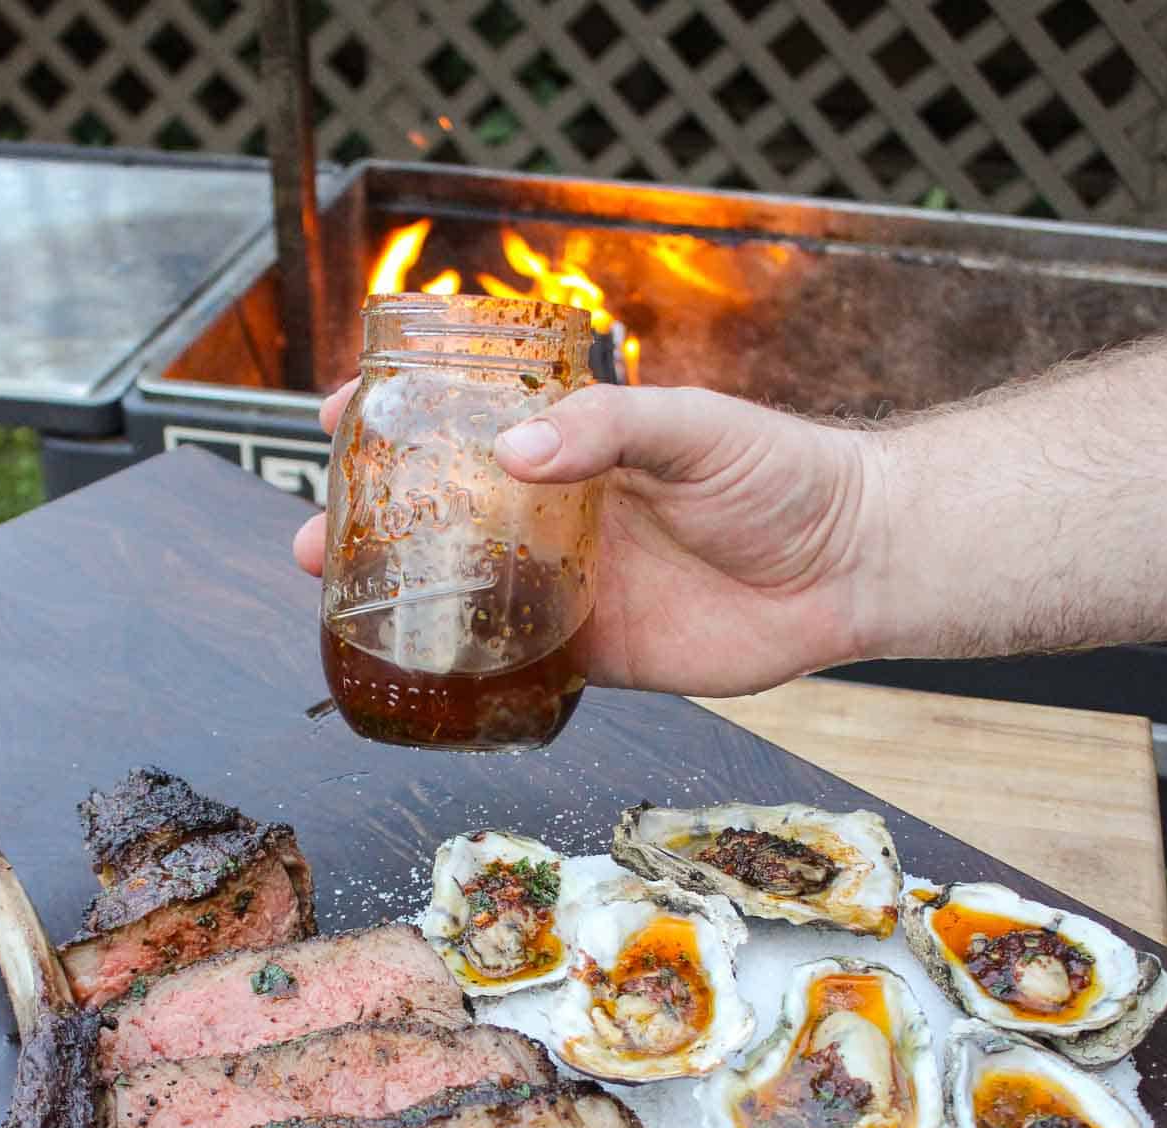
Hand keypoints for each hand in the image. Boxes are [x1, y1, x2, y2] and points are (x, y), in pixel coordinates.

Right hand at [293, 381, 886, 696]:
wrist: (849, 566)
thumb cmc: (783, 475)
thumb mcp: (695, 426)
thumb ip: (609, 429)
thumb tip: (517, 452)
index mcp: (579, 447)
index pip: (471, 423)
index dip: (402, 417)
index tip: (337, 415)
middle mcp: (565, 515)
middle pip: (450, 516)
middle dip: (377, 523)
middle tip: (316, 534)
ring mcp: (578, 586)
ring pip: (472, 593)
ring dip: (406, 599)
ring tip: (339, 600)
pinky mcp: (602, 653)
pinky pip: (523, 664)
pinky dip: (473, 670)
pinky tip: (420, 673)